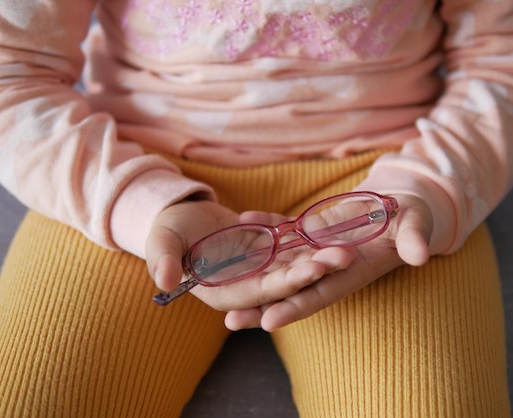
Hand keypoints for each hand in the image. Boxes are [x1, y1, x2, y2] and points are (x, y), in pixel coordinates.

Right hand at [146, 199, 350, 312]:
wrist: (181, 216)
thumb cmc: (167, 231)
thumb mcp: (162, 242)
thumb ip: (164, 260)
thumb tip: (165, 281)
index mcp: (225, 291)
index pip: (262, 291)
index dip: (287, 282)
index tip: (312, 270)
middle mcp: (249, 283)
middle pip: (288, 279)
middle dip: (316, 269)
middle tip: (345, 256)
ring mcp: (262, 265)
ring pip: (297, 262)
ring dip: (322, 255)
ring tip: (350, 246)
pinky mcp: (270, 247)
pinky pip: (294, 243)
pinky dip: (312, 237)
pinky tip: (336, 228)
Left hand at [223, 194, 432, 331]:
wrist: (403, 204)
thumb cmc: (413, 218)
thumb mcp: (416, 227)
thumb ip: (415, 240)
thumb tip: (420, 255)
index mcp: (354, 271)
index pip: (321, 293)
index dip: (297, 307)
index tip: (268, 322)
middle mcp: (330, 264)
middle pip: (292, 287)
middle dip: (262, 303)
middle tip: (229, 319)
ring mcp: (319, 246)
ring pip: (282, 262)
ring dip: (254, 270)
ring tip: (220, 278)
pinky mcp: (314, 227)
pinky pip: (286, 228)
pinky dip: (266, 225)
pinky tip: (242, 221)